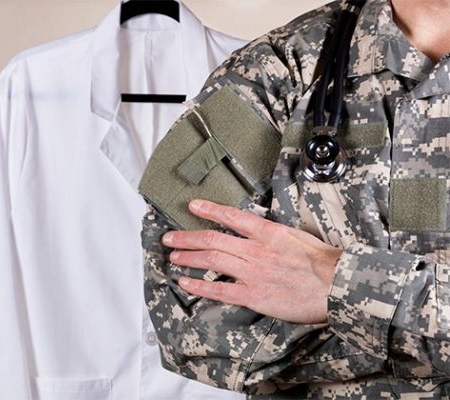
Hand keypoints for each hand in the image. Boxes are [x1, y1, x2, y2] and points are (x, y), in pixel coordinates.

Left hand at [161, 199, 342, 323]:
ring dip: (189, 258)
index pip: (232, 217)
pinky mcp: (254, 296)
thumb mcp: (298, 237)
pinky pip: (219, 290)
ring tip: (174, 256)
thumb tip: (258, 232)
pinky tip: (186, 282)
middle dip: (187, 237)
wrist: (339, 287)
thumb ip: (274, 235)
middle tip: (169, 237)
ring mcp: (253, 273)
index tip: (193, 206)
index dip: (209, 210)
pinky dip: (200, 286)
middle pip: (213, 240)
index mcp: (268, 233)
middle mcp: (256, 250)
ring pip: (212, 261)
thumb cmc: (325, 263)